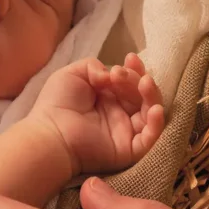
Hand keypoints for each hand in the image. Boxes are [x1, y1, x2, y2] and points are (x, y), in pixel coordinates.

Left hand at [30, 53, 164, 177]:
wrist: (51, 133)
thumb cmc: (56, 104)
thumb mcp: (73, 74)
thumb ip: (94, 66)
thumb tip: (112, 73)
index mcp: (107, 98)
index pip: (130, 82)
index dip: (133, 69)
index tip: (129, 59)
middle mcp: (119, 114)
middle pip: (141, 94)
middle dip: (137, 79)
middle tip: (120, 75)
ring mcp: (126, 132)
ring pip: (150, 113)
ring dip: (152, 95)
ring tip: (145, 83)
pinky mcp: (129, 150)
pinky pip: (150, 138)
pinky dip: (157, 124)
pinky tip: (155, 109)